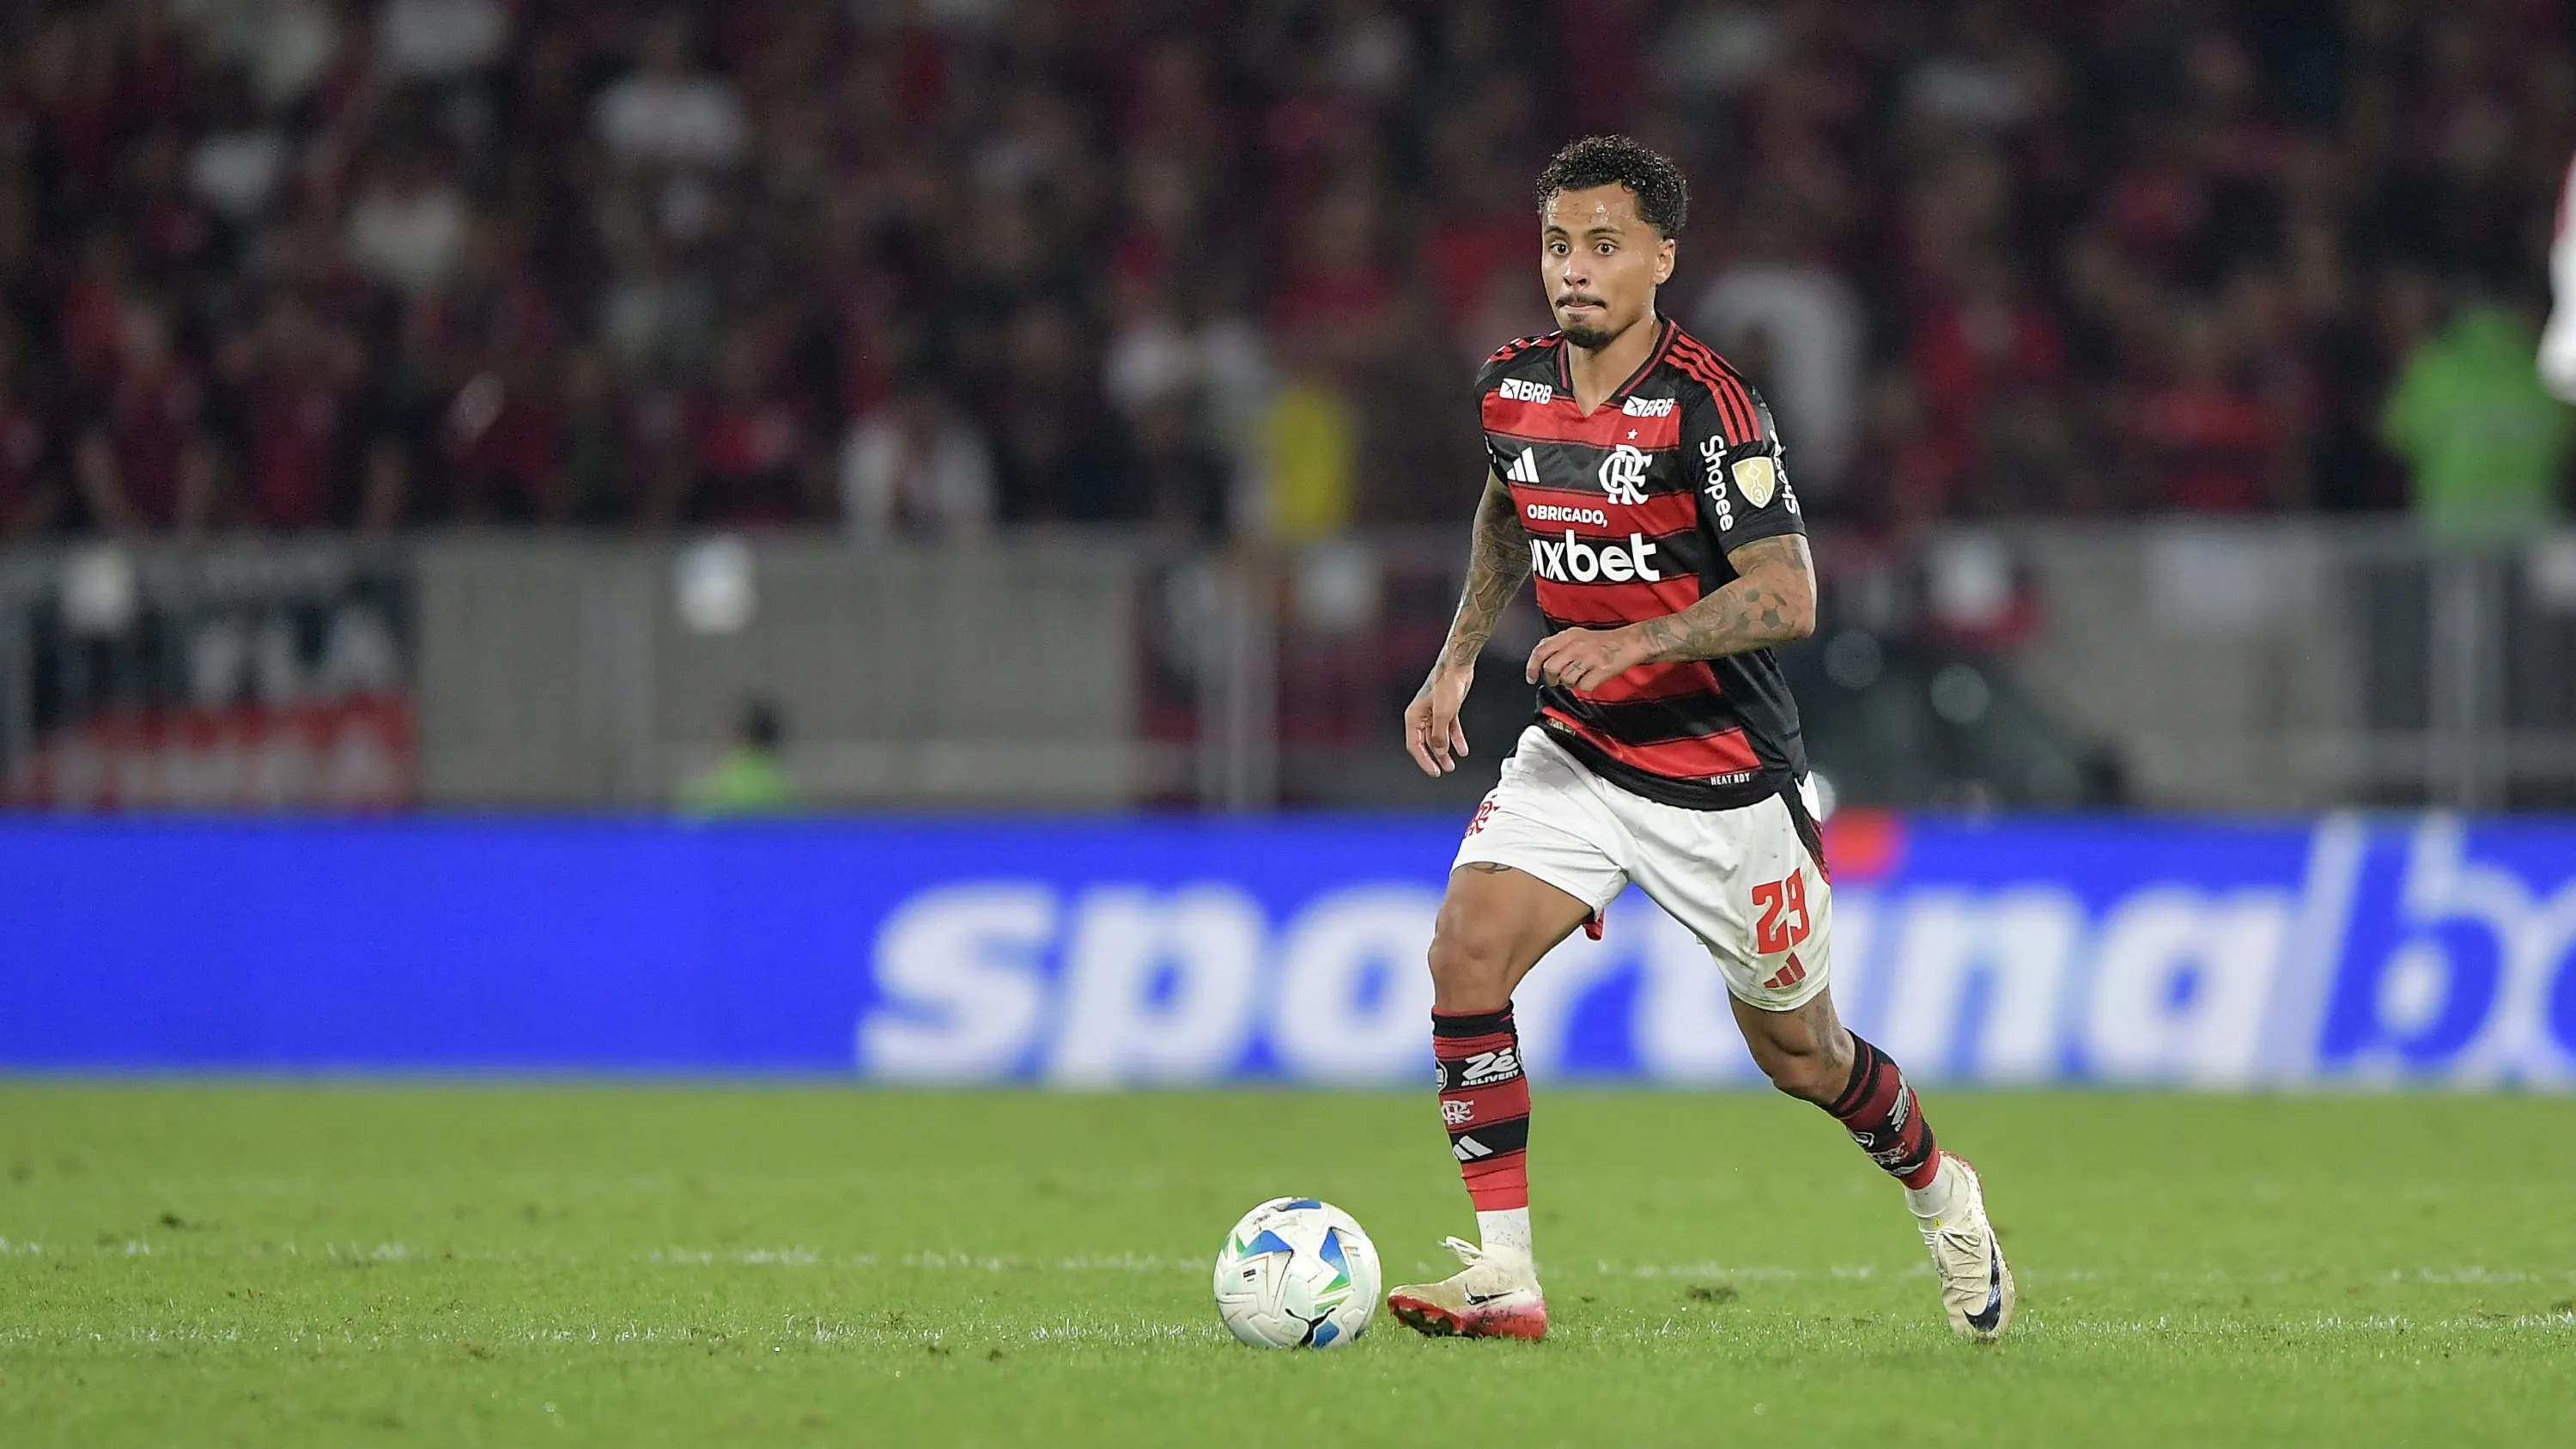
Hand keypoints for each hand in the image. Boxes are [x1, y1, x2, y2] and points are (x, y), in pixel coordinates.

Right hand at [1403, 663, 1474, 775]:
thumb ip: (1439, 736)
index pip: (1414, 745)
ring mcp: (1434, 713)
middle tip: (1443, 770)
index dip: (1424, 760)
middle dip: (1435, 758)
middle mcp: (1421, 716)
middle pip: (1425, 743)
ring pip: (1438, 738)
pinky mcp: (1446, 710)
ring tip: (1451, 764)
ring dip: (1445, 751)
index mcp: (1414, 717)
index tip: (1434, 772)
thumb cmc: (1446, 684)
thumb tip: (1439, 751)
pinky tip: (1462, 749)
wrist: (1457, 667)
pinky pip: (1449, 729)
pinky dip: (1455, 740)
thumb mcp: (1443, 714)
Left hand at [1525, 626, 1644, 691]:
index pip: (1541, 650)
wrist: (1630, 642)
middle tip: (1559, 680)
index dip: (1532, 667)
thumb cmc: (1605, 642)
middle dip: (1552, 679)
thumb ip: (1558, 645)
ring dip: (1570, 683)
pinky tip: (1592, 679)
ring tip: (1580, 676)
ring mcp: (1589, 657)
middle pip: (1550, 668)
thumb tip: (1539, 658)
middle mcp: (1576, 644)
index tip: (1531, 677)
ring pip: (1566, 679)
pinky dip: (1586, 687)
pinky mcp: (1600, 669)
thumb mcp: (1578, 636)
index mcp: (1569, 635)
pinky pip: (1583, 687)